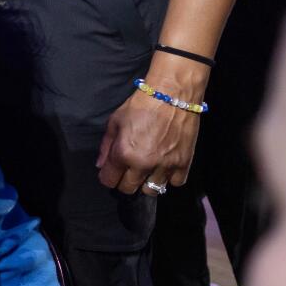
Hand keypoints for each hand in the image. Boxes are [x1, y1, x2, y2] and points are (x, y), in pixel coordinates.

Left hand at [97, 69, 203, 194]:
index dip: (108, 176)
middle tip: (129, 169)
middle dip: (125, 181)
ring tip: (147, 168)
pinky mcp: (184, 163)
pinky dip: (169, 177)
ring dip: (147, 181)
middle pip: (129, 189)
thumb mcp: (115, 122)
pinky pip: (175, 183)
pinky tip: (164, 165)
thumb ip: (106, 147)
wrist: (172, 95)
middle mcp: (144, 164)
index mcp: (124, 153)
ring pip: (151, 190)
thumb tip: (101, 166)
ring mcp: (166, 165)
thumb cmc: (141, 105)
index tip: (112, 170)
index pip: (109, 181)